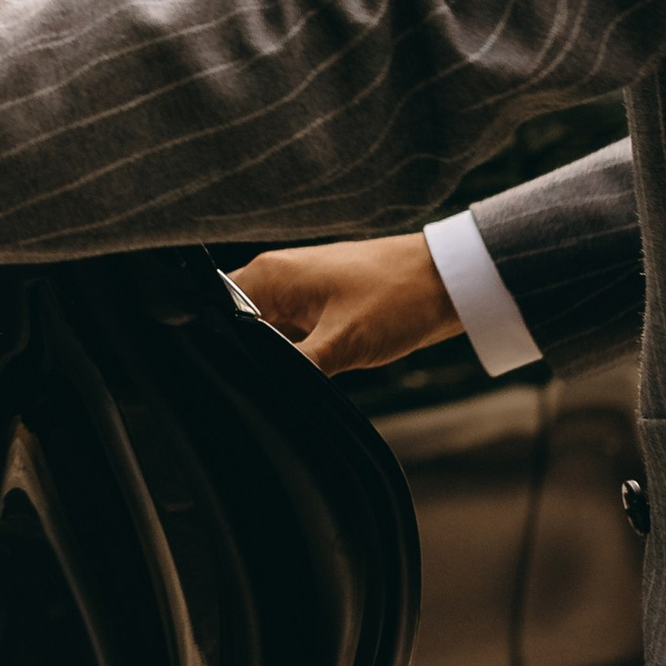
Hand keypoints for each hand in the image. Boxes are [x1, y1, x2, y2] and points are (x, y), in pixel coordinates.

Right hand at [228, 231, 461, 374]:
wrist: (450, 283)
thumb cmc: (398, 298)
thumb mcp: (342, 344)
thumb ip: (294, 369)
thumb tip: (261, 391)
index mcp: (270, 275)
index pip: (216, 312)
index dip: (217, 347)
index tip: (224, 378)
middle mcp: (277, 279)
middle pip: (238, 325)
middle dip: (248, 355)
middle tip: (259, 385)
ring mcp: (299, 293)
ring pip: (265, 334)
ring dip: (274, 356)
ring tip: (288, 377)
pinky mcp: (319, 308)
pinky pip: (290, 335)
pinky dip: (296, 354)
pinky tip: (307, 373)